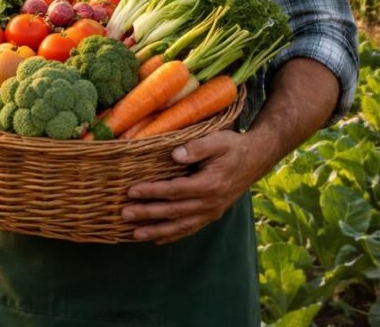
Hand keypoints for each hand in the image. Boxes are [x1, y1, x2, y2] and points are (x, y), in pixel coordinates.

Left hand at [121, 130, 271, 243]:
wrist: (256, 159)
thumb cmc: (233, 146)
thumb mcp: (218, 140)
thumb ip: (197, 147)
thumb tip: (175, 154)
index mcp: (209, 184)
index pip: (174, 190)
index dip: (151, 192)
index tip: (131, 191)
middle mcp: (210, 203)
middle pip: (173, 211)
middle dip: (147, 214)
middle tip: (124, 214)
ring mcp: (212, 211)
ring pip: (180, 226)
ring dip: (156, 231)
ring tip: (134, 234)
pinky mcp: (212, 214)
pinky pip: (190, 229)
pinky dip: (172, 236)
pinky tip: (156, 239)